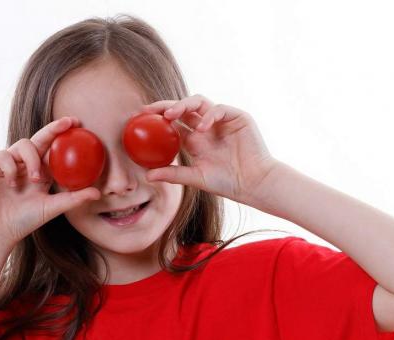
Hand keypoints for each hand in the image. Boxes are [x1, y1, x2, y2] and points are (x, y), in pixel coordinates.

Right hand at [0, 117, 101, 250]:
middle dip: (54, 128)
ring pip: (23, 145)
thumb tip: (98, 193)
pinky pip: (4, 156)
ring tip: (35, 179)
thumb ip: (74, 198)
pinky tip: (12, 184)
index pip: (53, 148)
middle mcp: (24, 162)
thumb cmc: (25, 220)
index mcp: (40, 170)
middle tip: (68, 123)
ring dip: (32, 160)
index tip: (79, 124)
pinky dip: (10, 168)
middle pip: (40, 139)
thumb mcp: (53, 207)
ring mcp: (7, 161)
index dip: (63, 134)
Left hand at [138, 94, 279, 203]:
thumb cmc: (227, 183)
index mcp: (195, 139)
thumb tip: (147, 176)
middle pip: (183, 108)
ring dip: (183, 105)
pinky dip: (209, 116)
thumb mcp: (196, 177)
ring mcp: (221, 121)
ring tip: (171, 115)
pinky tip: (202, 128)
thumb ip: (173, 174)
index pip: (173, 122)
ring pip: (199, 102)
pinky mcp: (237, 117)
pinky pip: (219, 109)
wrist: (254, 184)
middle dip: (165, 106)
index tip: (139, 118)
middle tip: (150, 111)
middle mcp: (206, 127)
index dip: (156, 118)